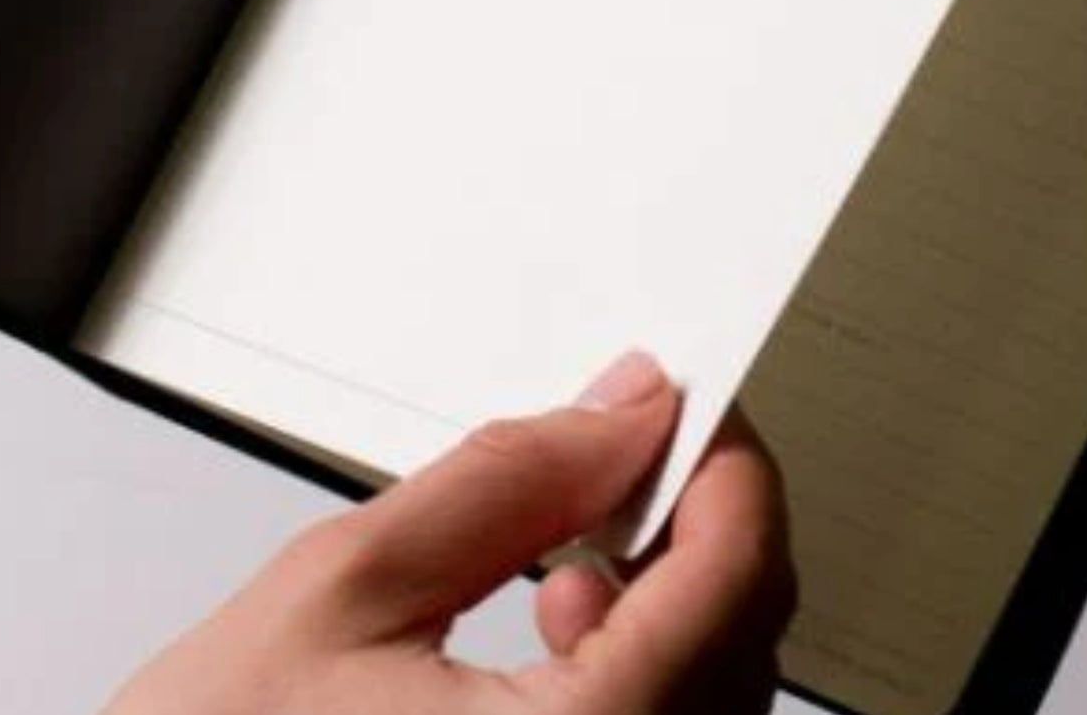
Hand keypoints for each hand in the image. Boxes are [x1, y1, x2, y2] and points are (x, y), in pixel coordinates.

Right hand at [103, 353, 795, 714]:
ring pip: (721, 696)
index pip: (736, 579)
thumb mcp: (341, 586)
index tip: (688, 402)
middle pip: (745, 639)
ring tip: (561, 561)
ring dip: (671, 598)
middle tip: (617, 453)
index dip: (725, 461)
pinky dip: (648, 670)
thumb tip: (619, 411)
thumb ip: (503, 480)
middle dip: (693, 522)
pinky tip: (559, 641)